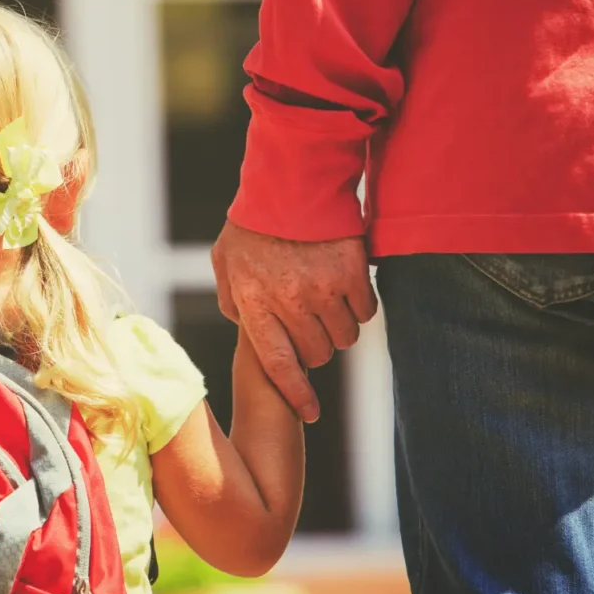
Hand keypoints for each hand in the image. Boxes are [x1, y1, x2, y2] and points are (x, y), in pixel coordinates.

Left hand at [211, 221, 376, 422]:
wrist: (291, 179)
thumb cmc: (254, 222)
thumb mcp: (226, 261)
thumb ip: (231, 298)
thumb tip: (242, 325)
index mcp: (255, 303)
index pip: (278, 366)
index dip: (296, 395)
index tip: (311, 414)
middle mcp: (290, 302)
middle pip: (316, 355)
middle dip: (315, 348)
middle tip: (310, 324)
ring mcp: (323, 289)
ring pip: (345, 338)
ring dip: (339, 328)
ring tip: (327, 301)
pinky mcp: (353, 273)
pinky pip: (367, 312)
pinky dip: (360, 306)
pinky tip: (347, 287)